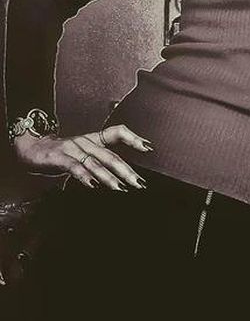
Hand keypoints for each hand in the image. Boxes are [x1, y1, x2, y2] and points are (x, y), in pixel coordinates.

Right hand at [11, 124, 153, 190]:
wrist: (31, 146)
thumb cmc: (60, 154)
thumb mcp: (82, 155)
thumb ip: (99, 163)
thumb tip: (121, 178)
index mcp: (93, 139)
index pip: (117, 132)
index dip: (133, 138)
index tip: (148, 148)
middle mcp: (85, 142)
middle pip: (110, 154)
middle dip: (126, 170)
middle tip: (139, 183)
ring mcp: (72, 148)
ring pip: (95, 162)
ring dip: (109, 176)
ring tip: (121, 188)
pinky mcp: (59, 156)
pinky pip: (74, 166)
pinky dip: (84, 176)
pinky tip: (93, 185)